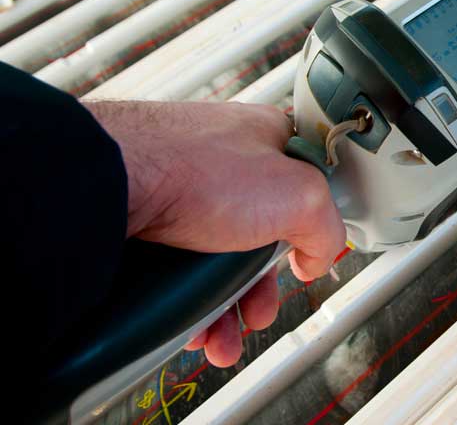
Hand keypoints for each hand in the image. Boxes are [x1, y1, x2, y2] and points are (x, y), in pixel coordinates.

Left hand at [84, 100, 345, 366]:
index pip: (304, 184)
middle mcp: (221, 162)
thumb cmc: (193, 168)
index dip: (307, 228)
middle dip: (260, 287)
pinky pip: (173, 269)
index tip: (305, 259)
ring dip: (223, 307)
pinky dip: (183, 302)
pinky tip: (188, 324)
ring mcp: (178, 188)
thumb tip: (321, 254)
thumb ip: (328, 225)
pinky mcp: (142, 218)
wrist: (108, 186)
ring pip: (213, 259)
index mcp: (265, 140)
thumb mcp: (301, 195)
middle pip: (257, 235)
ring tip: (220, 337)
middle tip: (257, 310)